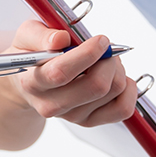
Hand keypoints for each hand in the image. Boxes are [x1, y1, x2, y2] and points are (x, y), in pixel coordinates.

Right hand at [3, 20, 136, 126]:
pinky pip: (123, 109)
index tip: (101, 40)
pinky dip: (128, 89)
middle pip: (96, 86)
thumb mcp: (27, 36)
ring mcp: (73, 116)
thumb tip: (60, 39)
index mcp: (33, 82)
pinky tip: (115, 77)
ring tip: (104, 60)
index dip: (87, 54)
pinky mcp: (90, 121)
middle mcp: (51, 104)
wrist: (30, 84)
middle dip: (108, 60)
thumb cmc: (34, 55)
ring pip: (113, 91)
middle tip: (104, 47)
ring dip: (117, 69)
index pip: (62, 73)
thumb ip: (40, 35)